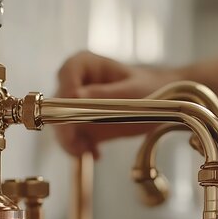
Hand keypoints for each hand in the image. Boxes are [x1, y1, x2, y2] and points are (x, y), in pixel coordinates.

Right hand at [54, 51, 178, 157]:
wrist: (161, 104)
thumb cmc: (151, 89)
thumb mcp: (132, 91)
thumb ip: (105, 94)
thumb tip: (74, 96)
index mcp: (84, 65)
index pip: (65, 76)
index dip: (65, 96)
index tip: (72, 116)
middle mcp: (74, 82)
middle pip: (57, 104)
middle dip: (65, 126)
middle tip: (78, 145)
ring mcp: (75, 105)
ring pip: (60, 124)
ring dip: (71, 141)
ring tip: (89, 152)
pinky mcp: (81, 124)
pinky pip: (72, 138)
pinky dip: (80, 148)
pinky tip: (95, 153)